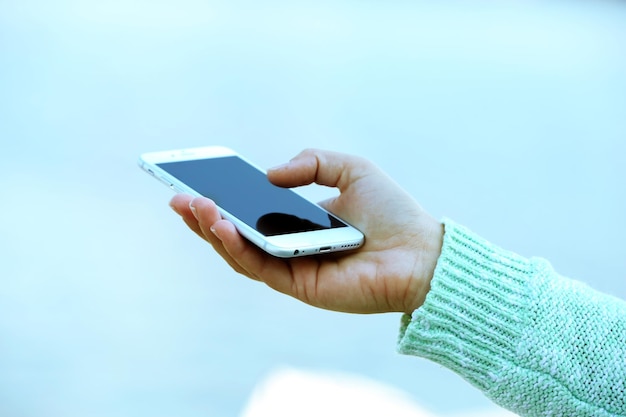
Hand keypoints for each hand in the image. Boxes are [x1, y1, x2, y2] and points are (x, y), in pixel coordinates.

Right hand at [169, 149, 442, 313]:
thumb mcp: (350, 168)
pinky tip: (221, 225)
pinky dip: (236, 247)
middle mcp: (291, 246)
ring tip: (191, 206)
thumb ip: (310, 161)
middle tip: (178, 196)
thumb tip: (268, 173)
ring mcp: (292, 268)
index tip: (196, 180)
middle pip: (238, 234)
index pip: (252, 211)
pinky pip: (259, 267)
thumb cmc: (392, 211)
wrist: (421, 252)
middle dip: (205, 216)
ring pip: (240, 253)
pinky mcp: (299, 286)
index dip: (224, 197)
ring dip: (212, 231)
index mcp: (300, 221)